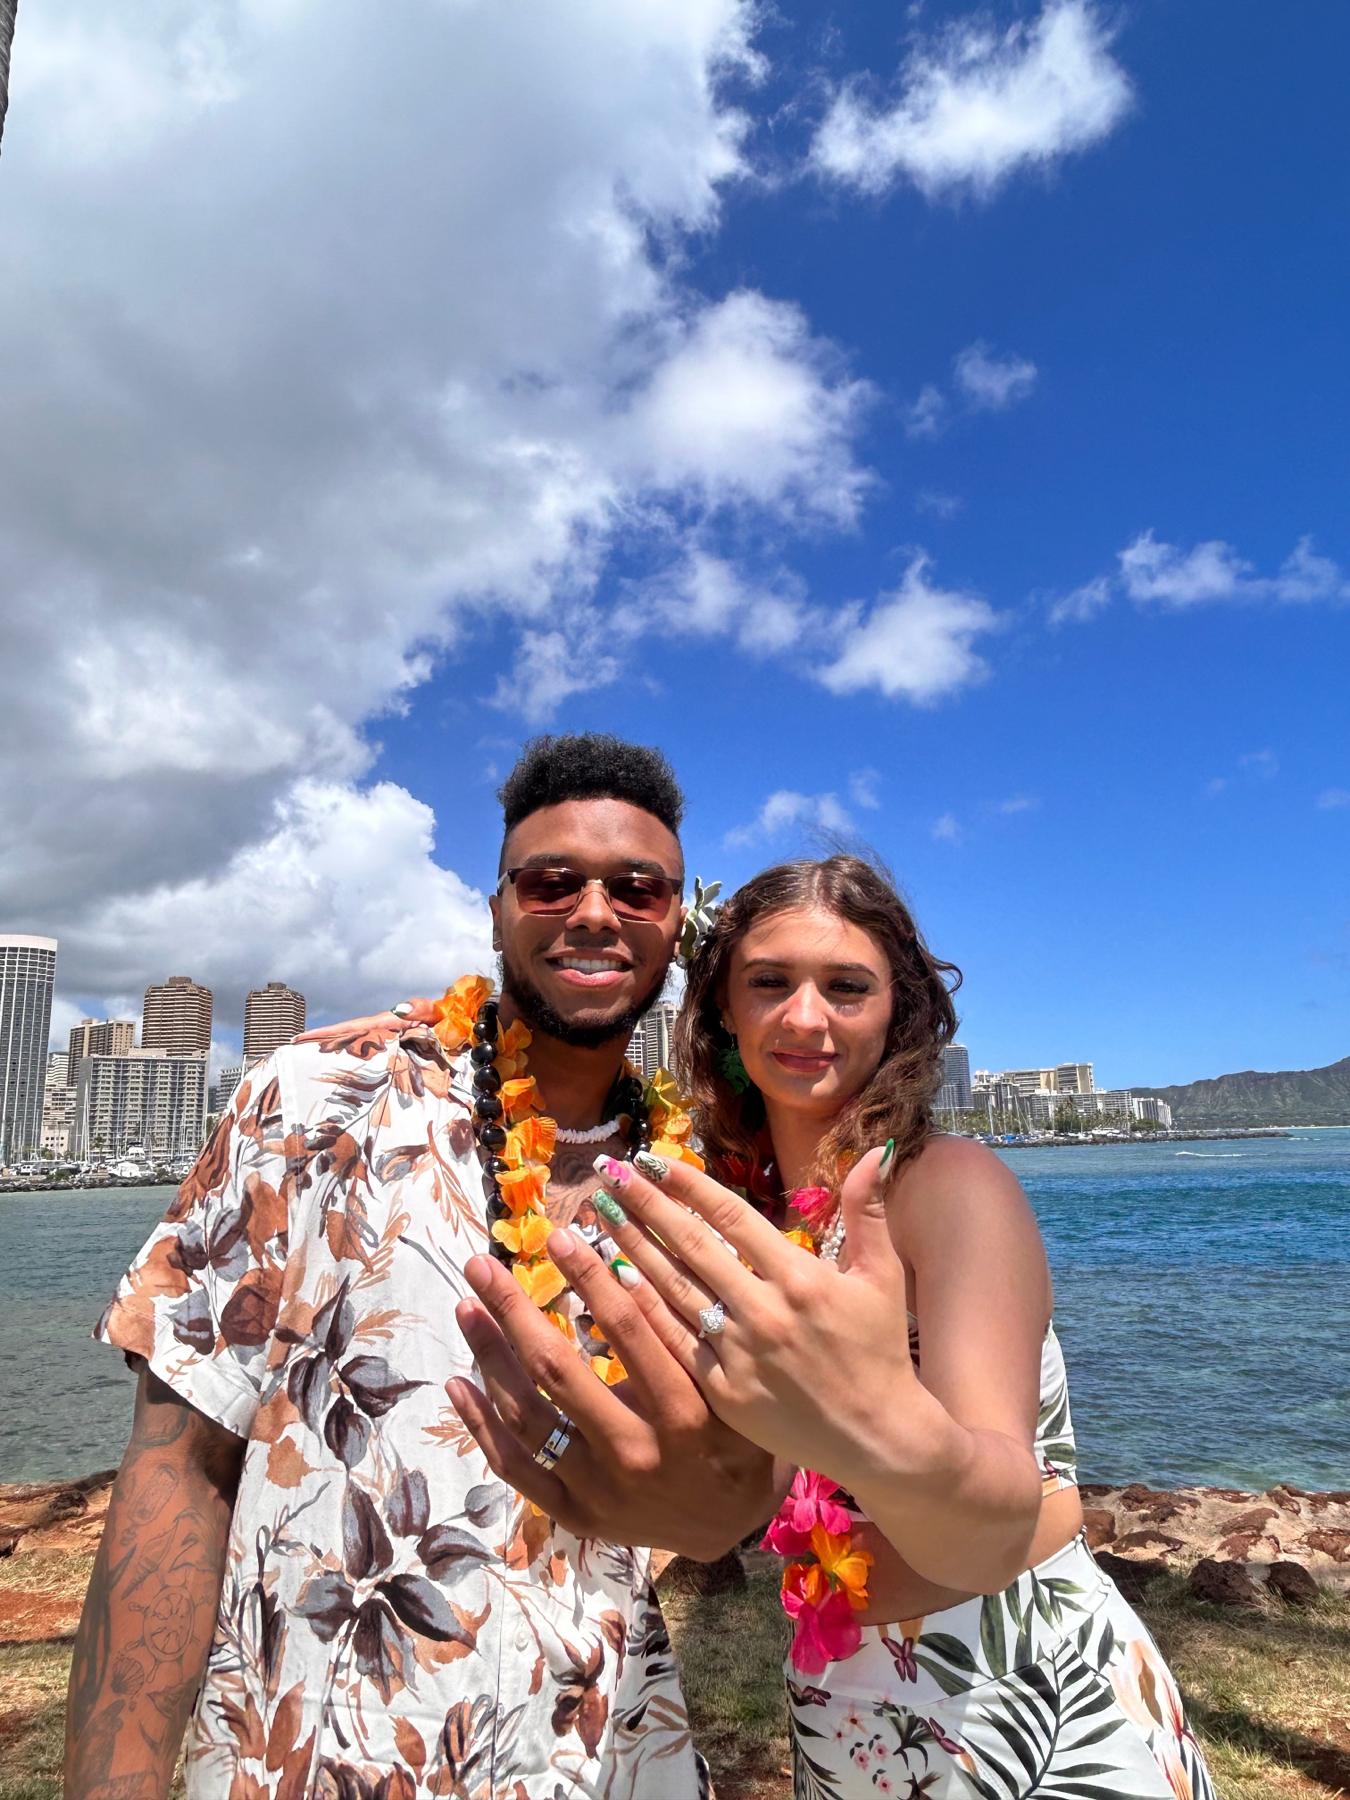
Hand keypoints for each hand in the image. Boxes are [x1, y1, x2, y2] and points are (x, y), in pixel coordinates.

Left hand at [447, 1236, 777, 1560]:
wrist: (727, 1525)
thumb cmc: (735, 1434)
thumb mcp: (728, 1381)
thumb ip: (684, 1333)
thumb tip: (625, 1262)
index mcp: (683, 1412)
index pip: (626, 1330)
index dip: (588, 1277)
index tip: (556, 1236)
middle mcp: (635, 1453)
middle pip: (556, 1371)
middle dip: (512, 1310)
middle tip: (480, 1265)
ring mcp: (599, 1490)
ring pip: (526, 1418)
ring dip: (488, 1358)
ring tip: (466, 1309)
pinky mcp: (575, 1515)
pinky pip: (516, 1469)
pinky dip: (481, 1425)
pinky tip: (457, 1383)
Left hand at [588, 1145, 929, 1493]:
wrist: (878, 1438)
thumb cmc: (881, 1351)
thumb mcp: (883, 1277)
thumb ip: (869, 1211)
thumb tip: (876, 1150)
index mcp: (802, 1278)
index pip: (730, 1218)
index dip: (687, 1185)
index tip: (650, 1159)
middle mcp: (765, 1312)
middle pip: (691, 1247)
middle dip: (644, 1205)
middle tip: (607, 1173)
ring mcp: (740, 1354)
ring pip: (673, 1290)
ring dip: (631, 1248)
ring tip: (598, 1215)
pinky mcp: (724, 1391)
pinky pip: (674, 1341)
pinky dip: (642, 1309)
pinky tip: (612, 1282)